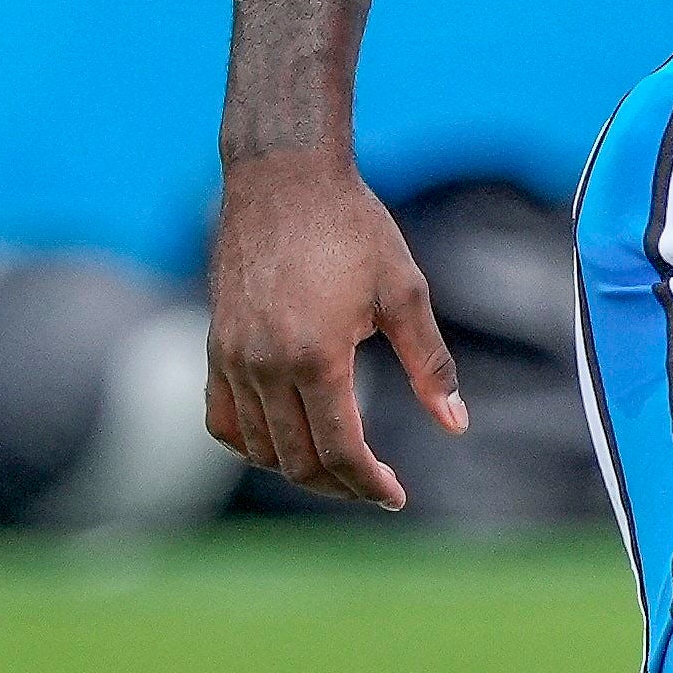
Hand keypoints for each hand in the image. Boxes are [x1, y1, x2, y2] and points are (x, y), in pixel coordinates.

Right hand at [204, 153, 466, 510]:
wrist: (284, 176)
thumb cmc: (352, 227)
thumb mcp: (405, 292)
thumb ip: (430, 364)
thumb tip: (456, 424)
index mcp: (316, 356)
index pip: (339, 450)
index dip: (369, 484)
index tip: (394, 495)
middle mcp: (265, 365)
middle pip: (298, 460)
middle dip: (341, 486)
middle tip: (375, 487)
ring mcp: (233, 357)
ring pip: (259, 449)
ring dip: (299, 469)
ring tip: (339, 467)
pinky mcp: (216, 345)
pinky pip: (223, 420)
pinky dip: (252, 444)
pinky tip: (285, 441)